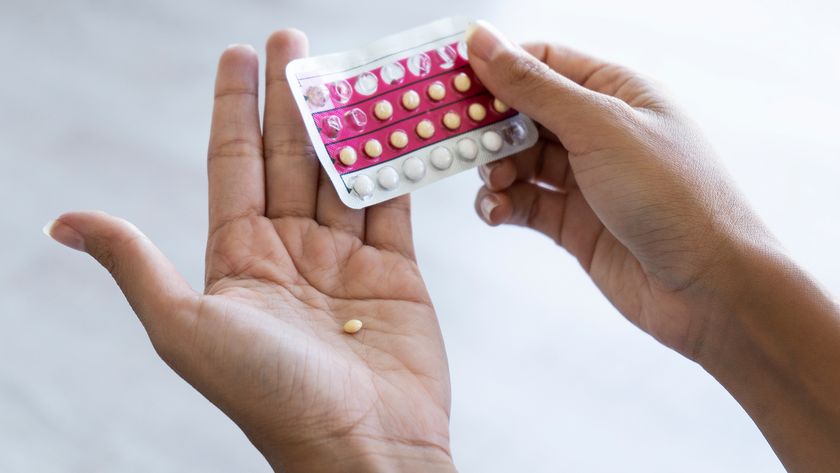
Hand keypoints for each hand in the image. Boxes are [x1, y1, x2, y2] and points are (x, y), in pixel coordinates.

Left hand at [44, 31, 454, 472]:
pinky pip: (394, 205)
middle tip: (294, 40)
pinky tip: (396, 125)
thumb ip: (137, 264)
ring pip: (345, 174)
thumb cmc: (271, 396)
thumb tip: (65, 220)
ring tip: (348, 69)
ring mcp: (345, 260)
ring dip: (347, 122)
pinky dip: (397, 164)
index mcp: (240, 259)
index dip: (234, 108)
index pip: (236, 164)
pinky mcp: (398, 272)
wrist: (363, 448)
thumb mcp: (187, 327)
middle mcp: (291, 252)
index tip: (240, 54)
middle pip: (291, 157)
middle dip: (292, 98)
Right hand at [467, 21, 775, 359]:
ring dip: (494, 169)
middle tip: (456, 138)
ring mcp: (585, 179)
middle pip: (523, 112)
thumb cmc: (674, 196)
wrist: (708, 288)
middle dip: (489, 125)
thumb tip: (483, 41)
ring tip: (494, 182)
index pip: (542, 62)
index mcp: (616, 92)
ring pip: (517, 161)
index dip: (496, 67)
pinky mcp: (573, 223)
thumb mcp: (599, 127)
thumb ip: (534, 87)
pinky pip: (523, 202)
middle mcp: (599, 132)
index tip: (451, 80)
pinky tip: (497, 211)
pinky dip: (502, 205)